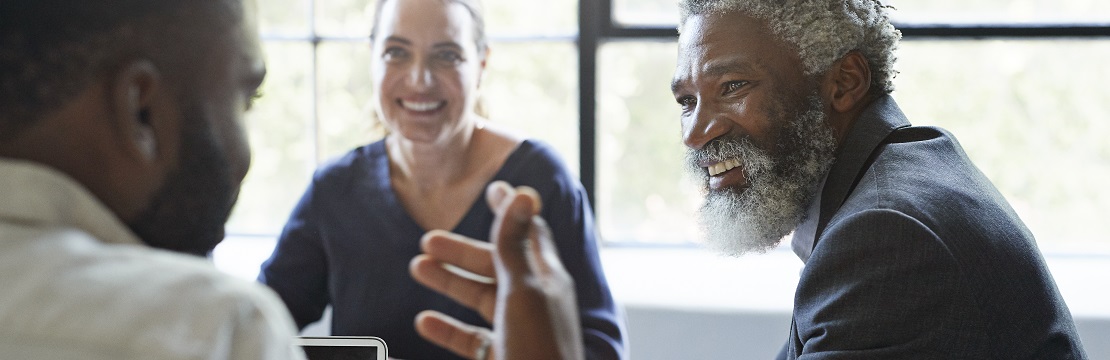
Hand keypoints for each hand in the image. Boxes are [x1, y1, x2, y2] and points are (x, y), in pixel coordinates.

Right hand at [410, 181, 584, 359]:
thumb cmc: (538, 348)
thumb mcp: (522, 289)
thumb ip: (513, 244)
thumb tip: (522, 191)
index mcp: (545, 279)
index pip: (527, 232)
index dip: (509, 210)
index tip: (491, 187)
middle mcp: (533, 302)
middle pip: (495, 265)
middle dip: (461, 251)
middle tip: (426, 240)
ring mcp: (517, 332)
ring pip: (479, 299)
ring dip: (448, 283)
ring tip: (417, 269)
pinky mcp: (502, 358)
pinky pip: (471, 340)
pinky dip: (447, 328)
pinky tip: (424, 321)